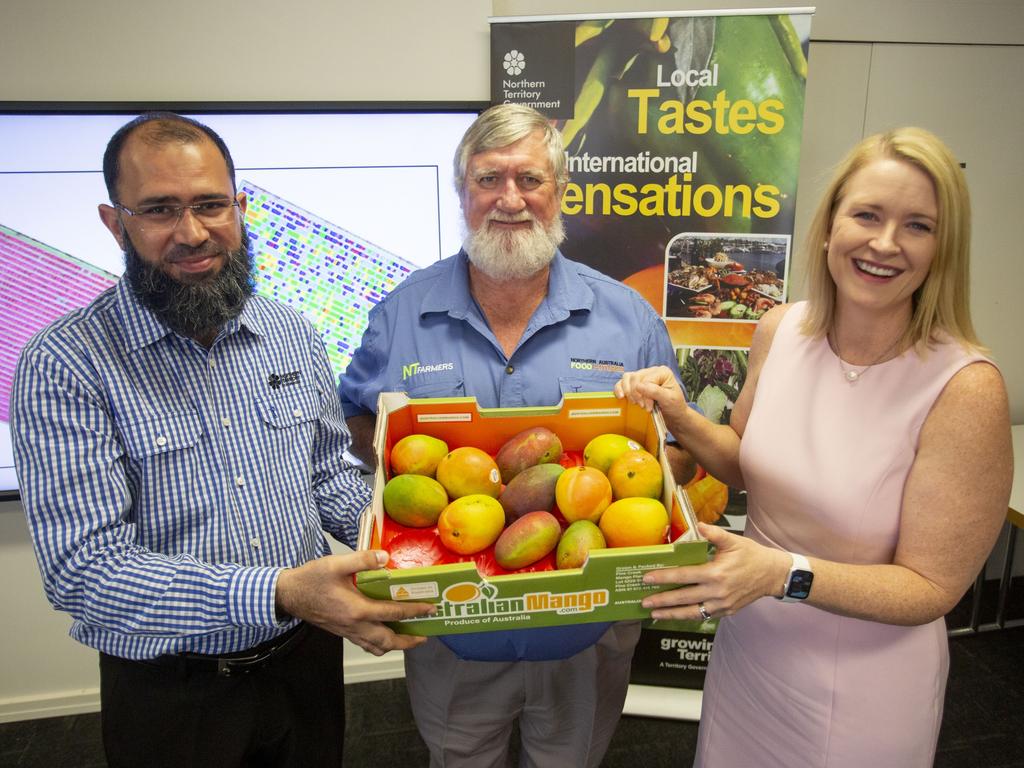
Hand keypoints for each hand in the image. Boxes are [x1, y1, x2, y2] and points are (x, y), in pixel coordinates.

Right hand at [276, 550, 434, 654]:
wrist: (288, 595)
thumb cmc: (310, 579)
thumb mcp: (336, 564)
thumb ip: (362, 559)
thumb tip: (385, 558)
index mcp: (356, 609)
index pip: (393, 613)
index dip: (414, 611)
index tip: (430, 609)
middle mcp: (354, 625)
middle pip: (388, 641)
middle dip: (409, 641)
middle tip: (424, 635)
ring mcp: (347, 632)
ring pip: (376, 647)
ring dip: (395, 646)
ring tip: (408, 639)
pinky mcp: (342, 632)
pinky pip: (365, 644)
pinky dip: (379, 644)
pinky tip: (384, 634)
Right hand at [615, 366, 689, 426]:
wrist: (674, 415)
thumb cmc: (675, 406)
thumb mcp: (669, 399)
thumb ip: (655, 391)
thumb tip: (639, 386)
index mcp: (662, 372)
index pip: (647, 380)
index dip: (645, 395)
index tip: (649, 407)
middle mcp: (652, 371)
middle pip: (635, 377)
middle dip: (636, 394)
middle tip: (642, 407)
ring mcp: (643, 376)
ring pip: (627, 378)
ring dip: (628, 392)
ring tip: (634, 403)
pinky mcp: (636, 383)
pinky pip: (623, 382)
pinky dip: (619, 388)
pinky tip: (621, 397)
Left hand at [640, 523, 789, 620]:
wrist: (773, 575)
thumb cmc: (752, 556)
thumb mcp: (734, 541)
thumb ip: (714, 534)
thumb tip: (698, 525)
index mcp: (716, 573)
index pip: (684, 576)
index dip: (664, 578)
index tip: (647, 578)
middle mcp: (717, 592)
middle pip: (684, 598)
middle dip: (662, 600)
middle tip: (643, 601)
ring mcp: (722, 605)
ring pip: (692, 612)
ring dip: (671, 614)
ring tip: (654, 614)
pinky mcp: (725, 612)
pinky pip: (702, 616)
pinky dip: (687, 617)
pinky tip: (674, 616)